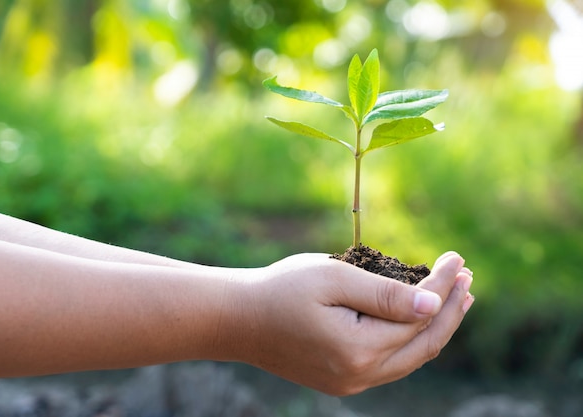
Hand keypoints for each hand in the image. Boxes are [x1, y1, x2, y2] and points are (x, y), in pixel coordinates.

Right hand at [237, 251, 473, 395]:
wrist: (237, 319)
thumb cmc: (280, 290)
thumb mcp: (332, 280)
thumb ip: (384, 294)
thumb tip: (433, 305)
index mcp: (359, 349)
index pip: (419, 316)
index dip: (443, 287)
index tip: (457, 258)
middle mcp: (360, 375)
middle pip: (424, 344)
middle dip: (451, 309)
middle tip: (467, 279)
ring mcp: (351, 382)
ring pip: (411, 357)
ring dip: (437, 327)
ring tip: (457, 300)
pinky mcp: (342, 380)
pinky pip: (391, 363)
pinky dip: (411, 340)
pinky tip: (418, 322)